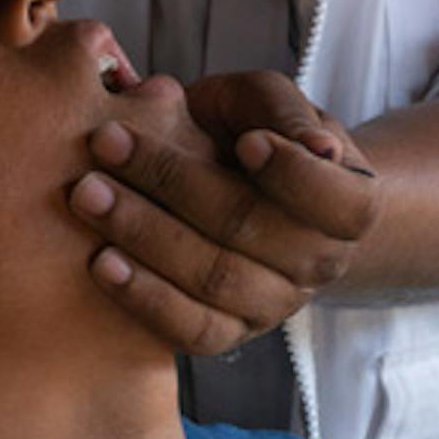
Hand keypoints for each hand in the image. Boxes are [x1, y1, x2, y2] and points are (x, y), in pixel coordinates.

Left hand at [67, 70, 382, 356]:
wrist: (234, 184)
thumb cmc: (252, 130)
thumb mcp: (271, 104)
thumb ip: (286, 112)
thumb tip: (318, 148)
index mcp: (351, 204)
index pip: (335, 200)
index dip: (291, 173)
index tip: (244, 140)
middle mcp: (320, 264)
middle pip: (251, 231)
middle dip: (175, 184)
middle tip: (106, 142)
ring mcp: (275, 305)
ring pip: (215, 280)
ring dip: (145, 236)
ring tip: (87, 195)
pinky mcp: (229, 334)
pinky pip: (190, 330)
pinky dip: (144, 297)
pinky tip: (101, 262)